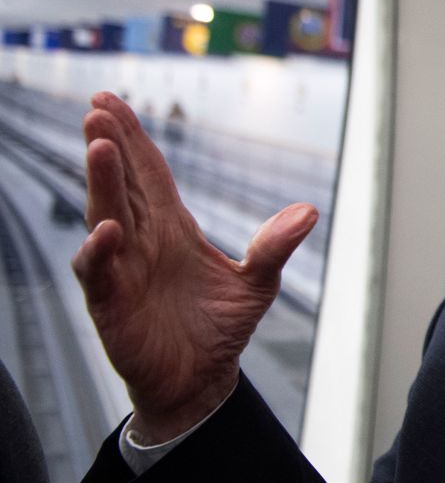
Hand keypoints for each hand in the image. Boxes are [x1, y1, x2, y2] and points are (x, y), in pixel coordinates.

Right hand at [72, 92, 317, 442]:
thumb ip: (275, 246)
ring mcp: (122, 269)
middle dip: (110, 146)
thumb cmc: (220, 329)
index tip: (112, 101)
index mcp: (172, 228)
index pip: (149, 173)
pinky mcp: (110, 302)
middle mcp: (141, 241)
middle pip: (122, 183)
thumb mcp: (256, 284)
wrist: (200, 380)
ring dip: (101, 182)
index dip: (133, 138)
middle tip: (98, 107)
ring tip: (100, 146)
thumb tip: (309, 211)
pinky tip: (108, 230)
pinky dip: (100, 249)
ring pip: (104, 215)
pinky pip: (98, 270)